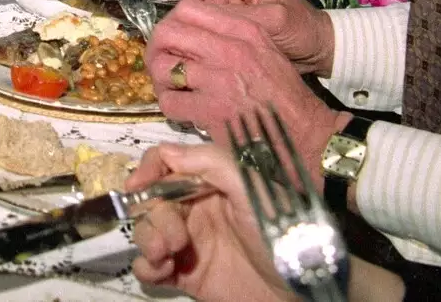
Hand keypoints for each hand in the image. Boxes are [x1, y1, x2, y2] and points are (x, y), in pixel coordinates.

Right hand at [129, 143, 294, 301]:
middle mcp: (195, 209)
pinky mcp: (185, 275)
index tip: (136, 187)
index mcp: (209, 183)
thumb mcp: (252, 188)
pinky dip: (146, 267)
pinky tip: (162, 272)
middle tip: (173, 239)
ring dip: (146, 240)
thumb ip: (211, 163)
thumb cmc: (281, 233)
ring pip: (145, 232)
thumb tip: (166, 152)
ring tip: (164, 256)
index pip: (167, 164)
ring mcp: (188, 243)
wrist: (303, 289)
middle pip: (151, 201)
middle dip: (153, 216)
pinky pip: (149, 267)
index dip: (147, 170)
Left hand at [146, 0, 345, 178]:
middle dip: (156, 48)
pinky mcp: (211, 111)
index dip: (171, 22)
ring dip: (161, 79)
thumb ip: (229, 32)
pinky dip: (170, 106)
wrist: (303, 132)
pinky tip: (181, 109)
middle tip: (160, 62)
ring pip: (163, 67)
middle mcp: (228, 49)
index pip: (187, 8)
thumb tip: (188, 28)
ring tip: (170, 87)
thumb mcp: (263, 47)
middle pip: (167, 33)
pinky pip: (169, 102)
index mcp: (242, 29)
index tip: (172, 39)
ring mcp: (218, 80)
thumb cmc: (282, 91)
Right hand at [183, 0, 336, 75]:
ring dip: (197, 27)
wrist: (319, 53)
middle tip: (180, 34)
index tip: (183, 16)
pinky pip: (212, 27)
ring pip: (204, 13)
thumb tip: (202, 20)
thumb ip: (238, 16)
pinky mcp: (233, 24)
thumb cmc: (302, 30)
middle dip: (191, 14)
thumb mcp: (273, 21)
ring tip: (188, 44)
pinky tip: (201, 49)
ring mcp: (234, 6)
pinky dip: (206, 37)